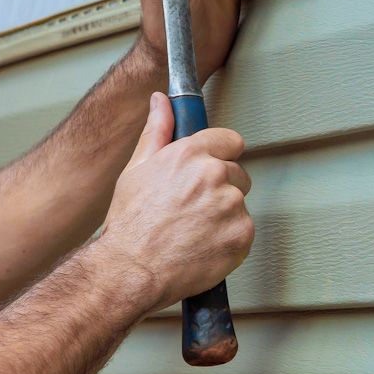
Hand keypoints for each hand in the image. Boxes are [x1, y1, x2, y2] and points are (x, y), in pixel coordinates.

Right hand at [97, 94, 255, 312]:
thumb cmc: (130, 225)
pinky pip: (244, 231)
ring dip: (223, 215)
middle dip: (219, 188)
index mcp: (191, 154)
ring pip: (239, 204)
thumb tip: (161, 102)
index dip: (220, 155)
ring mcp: (232, 206)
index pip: (230, 140)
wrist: (130, 271)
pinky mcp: (242, 235)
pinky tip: (202, 245)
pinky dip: (229, 240)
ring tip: (192, 230)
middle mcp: (215, 175)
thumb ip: (157, 131)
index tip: (210, 167)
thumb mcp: (136, 170)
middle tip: (189, 209)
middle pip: (236, 174)